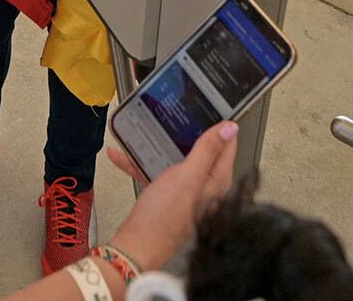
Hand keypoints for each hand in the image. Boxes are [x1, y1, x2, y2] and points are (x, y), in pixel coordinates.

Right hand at [106, 121, 239, 270]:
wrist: (136, 246)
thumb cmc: (163, 216)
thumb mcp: (188, 176)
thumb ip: (208, 151)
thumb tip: (230, 128)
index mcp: (216, 181)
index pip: (227, 144)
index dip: (221, 124)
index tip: (212, 106)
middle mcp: (205, 186)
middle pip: (202, 150)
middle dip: (188, 131)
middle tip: (179, 112)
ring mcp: (185, 191)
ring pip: (177, 159)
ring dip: (161, 145)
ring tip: (147, 129)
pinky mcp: (167, 196)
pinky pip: (155, 171)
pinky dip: (141, 162)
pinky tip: (123, 155)